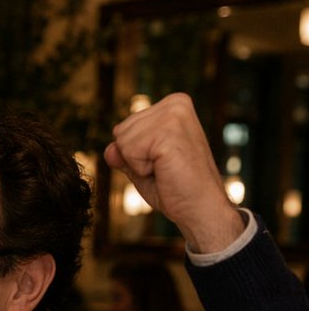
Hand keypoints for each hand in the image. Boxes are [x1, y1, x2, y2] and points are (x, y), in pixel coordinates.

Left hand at [104, 93, 241, 253]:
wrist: (201, 207)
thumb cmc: (175, 188)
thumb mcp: (142, 167)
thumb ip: (123, 154)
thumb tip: (110, 149)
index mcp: (173, 105)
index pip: (123, 128)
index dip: (134, 154)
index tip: (162, 162)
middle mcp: (176, 103)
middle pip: (120, 131)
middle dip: (134, 157)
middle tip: (164, 168)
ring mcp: (174, 114)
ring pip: (122, 141)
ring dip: (138, 163)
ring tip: (166, 168)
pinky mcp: (169, 131)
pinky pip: (129, 151)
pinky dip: (141, 169)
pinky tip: (165, 170)